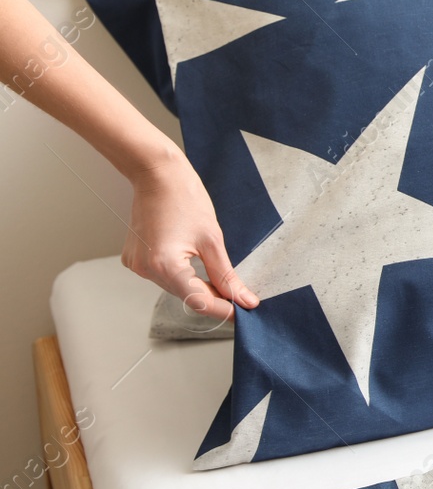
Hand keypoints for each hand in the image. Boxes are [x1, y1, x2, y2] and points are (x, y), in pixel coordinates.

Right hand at [121, 154, 257, 321]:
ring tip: (216, 276)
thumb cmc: (184, 198)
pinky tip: (190, 260)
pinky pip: (162, 275)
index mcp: (165, 266)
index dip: (223, 310)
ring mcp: (136, 265)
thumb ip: (227, 275)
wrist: (157, 175)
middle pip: (186, 296)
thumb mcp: (213, 240)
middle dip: (213, 297)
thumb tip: (243, 299)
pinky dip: (180, 274)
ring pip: (175, 287)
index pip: (199, 302)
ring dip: (196, 285)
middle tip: (238, 295)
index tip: (242, 313)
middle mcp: (146, 269)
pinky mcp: (133, 259)